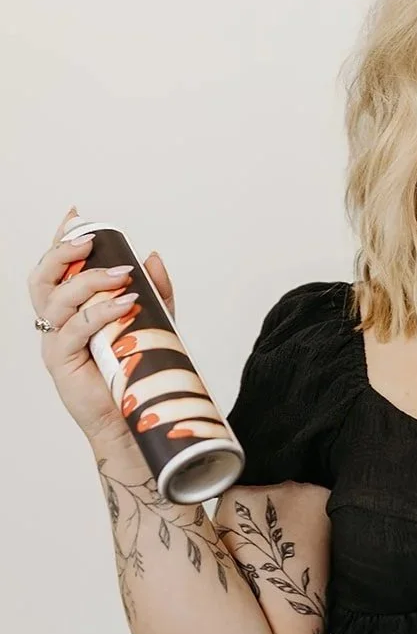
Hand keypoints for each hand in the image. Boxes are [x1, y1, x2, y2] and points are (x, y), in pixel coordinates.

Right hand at [29, 205, 176, 444]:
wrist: (135, 418)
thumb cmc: (137, 371)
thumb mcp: (154, 324)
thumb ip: (156, 292)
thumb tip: (154, 257)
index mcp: (71, 310)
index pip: (57, 268)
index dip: (61, 240)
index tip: (76, 215)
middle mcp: (57, 323)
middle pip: (43, 278)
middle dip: (62, 253)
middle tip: (90, 240)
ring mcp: (56, 342)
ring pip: (56, 299)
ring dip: (89, 280)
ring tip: (123, 276)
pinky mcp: (63, 362)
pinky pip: (75, 329)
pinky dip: (100, 311)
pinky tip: (125, 303)